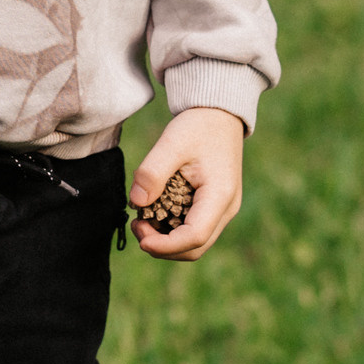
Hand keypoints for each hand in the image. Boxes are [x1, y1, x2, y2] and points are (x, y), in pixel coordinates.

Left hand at [129, 106, 244, 260]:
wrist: (218, 115)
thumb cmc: (198, 127)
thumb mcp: (172, 143)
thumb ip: (152, 173)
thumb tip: (136, 202)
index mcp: (220, 196)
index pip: (195, 237)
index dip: (165, 246)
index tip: (140, 237)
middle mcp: (227, 209)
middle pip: (195, 248)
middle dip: (162, 247)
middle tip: (136, 226)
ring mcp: (223, 210)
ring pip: (195, 243)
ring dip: (166, 241)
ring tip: (142, 220)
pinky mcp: (214, 208)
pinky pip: (194, 230)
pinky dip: (172, 230)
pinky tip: (154, 212)